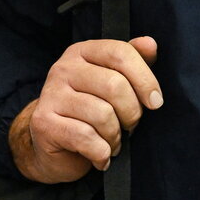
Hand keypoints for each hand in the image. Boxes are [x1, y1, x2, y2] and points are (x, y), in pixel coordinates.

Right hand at [9, 36, 161, 182]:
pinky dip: (102, 152)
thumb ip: (132, 61)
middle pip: (114, 85)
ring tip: (114, 142)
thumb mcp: (112, 79)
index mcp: (83, 52)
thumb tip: (150, 44)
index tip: (156, 101)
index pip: (121, 53)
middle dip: (131, 112)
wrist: (49, 142)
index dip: (145, 79)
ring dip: (116, 136)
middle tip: (130, 126)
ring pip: (102, 114)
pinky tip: (102, 156)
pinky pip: (86, 138)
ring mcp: (51, 95)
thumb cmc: (89, 108)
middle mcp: (64, 68)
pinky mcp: (43, 123)